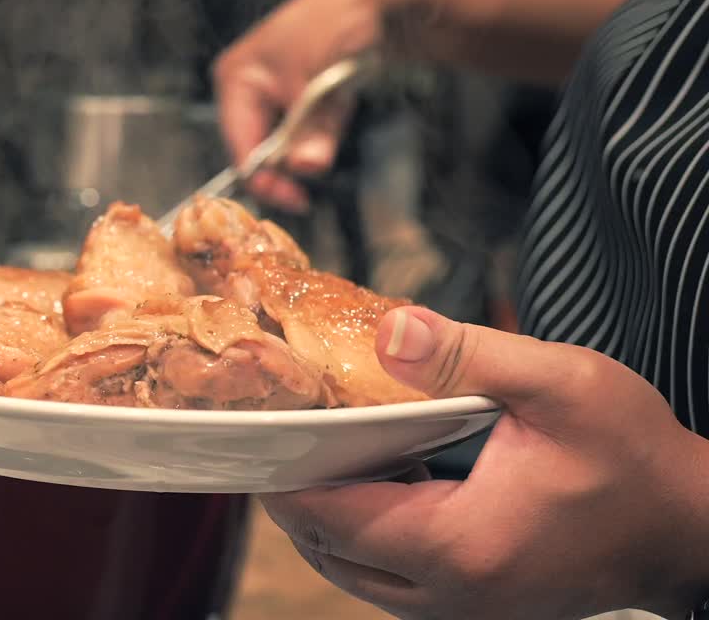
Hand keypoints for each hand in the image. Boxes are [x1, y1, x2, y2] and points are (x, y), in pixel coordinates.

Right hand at [213, 0, 382, 212]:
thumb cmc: (339, 25)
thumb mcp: (325, 84)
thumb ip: (315, 131)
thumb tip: (307, 168)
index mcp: (235, 79)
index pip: (240, 147)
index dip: (266, 179)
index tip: (299, 199)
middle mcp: (243, 87)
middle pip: (258, 148)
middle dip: (292, 159)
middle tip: (323, 158)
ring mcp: (267, 90)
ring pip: (284, 141)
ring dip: (312, 138)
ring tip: (336, 103)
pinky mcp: (291, 94)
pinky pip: (301, 129)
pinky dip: (321, 126)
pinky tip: (336, 99)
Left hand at [260, 306, 708, 618]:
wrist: (690, 525)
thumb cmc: (633, 455)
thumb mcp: (559, 384)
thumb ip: (466, 356)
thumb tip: (387, 331)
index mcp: (457, 543)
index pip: (329, 520)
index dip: (283, 479)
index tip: (258, 434)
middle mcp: (451, 594)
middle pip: (329, 553)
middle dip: (297, 499)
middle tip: (281, 439)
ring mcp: (463, 609)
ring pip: (355, 576)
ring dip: (329, 523)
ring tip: (321, 459)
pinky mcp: (477, 607)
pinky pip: (391, 583)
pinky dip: (367, 540)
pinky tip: (378, 488)